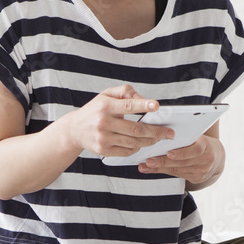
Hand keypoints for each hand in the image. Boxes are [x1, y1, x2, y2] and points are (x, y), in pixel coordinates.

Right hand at [56, 85, 174, 158]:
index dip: (143, 105)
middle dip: (155, 131)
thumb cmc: (95, 110)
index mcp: (105, 106)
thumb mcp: (106, 94)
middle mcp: (103, 123)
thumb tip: (143, 99)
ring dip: (149, 141)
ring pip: (133, 142)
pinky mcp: (103, 150)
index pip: (128, 105)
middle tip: (169, 132)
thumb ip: (126, 92)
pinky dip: (137, 148)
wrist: (74, 129)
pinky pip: (126, 151)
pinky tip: (143, 144)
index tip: (156, 106)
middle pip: (135, 129)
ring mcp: (103, 138)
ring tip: (158, 138)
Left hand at [139, 133, 223, 185]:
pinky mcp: (196, 178)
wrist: (216, 158)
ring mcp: (201, 171)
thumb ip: (186, 136)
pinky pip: (177, 175)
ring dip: (159, 168)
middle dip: (163, 162)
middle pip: (181, 162)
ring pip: (177, 170)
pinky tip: (151, 170)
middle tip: (148, 161)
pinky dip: (163, 172)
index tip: (169, 153)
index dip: (182, 153)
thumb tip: (164, 131)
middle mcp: (205, 160)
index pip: (195, 150)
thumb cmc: (203, 143)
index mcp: (206, 146)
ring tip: (145, 166)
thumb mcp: (199, 137)